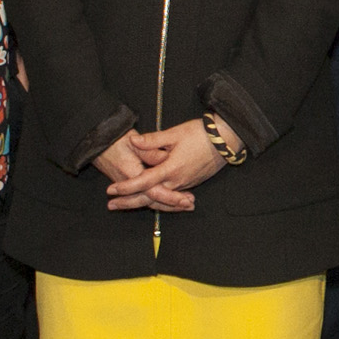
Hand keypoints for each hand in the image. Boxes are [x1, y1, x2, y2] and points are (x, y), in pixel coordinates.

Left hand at [105, 120, 225, 212]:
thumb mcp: (174, 133)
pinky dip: (158, 200)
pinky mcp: (191, 183)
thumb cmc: (201, 134)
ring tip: (125, 204)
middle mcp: (177, 181)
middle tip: (111, 206)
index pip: (143, 182)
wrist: (227, 140)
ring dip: (142, 202)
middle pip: (149, 198)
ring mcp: (185, 185)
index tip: (111, 190)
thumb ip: (152, 140)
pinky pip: (171, 196)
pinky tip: (150, 200)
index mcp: (171, 169)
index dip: (126, 187)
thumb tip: (133, 141)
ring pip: (160, 199)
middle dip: (128, 202)